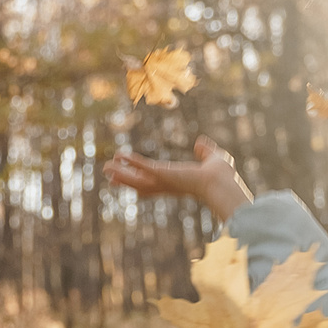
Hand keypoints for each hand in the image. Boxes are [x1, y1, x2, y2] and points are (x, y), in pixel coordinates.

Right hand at [106, 136, 252, 221]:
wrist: (221, 182)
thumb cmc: (222, 175)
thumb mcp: (214, 158)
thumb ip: (206, 151)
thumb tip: (201, 143)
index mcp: (178, 182)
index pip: (155, 184)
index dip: (141, 180)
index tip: (130, 178)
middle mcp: (167, 185)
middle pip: (140, 184)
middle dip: (124, 179)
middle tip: (109, 175)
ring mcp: (163, 181)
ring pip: (136, 179)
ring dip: (121, 173)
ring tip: (106, 168)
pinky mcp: (162, 174)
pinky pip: (142, 166)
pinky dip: (130, 161)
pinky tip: (118, 156)